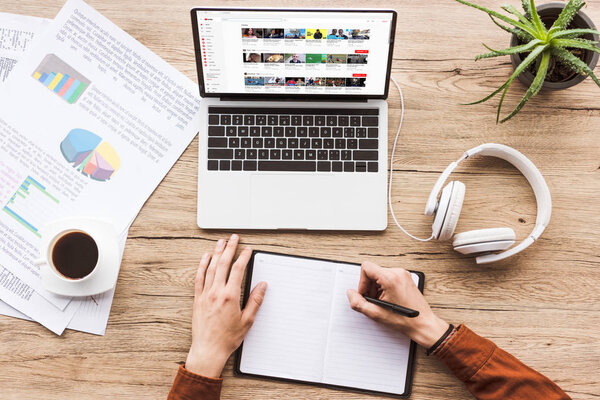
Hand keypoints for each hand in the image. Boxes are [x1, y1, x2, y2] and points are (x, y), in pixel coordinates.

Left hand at [185, 234, 266, 377]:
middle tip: (234, 238)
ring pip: (211, 267)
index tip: (247, 250)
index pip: (238, 270)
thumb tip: (262, 286)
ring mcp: (205, 294)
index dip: (243, 257)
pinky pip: (199, 278)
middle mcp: (216, 292)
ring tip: (221, 242)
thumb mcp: (247, 320)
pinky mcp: (197, 299)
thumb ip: (255, 300)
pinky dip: (202, 266)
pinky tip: (205, 258)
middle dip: (230, 248)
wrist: (208, 349)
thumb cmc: (227, 338)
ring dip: (216, 253)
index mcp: (230, 296)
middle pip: (223, 264)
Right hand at [346, 262, 448, 348]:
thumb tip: (351, 294)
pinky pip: (388, 277)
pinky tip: (387, 300)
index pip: (366, 267)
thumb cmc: (405, 320)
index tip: (365, 294)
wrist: (423, 324)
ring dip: (376, 288)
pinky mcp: (405, 278)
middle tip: (373, 301)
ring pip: (379, 274)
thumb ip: (358, 303)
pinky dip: (384, 287)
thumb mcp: (376, 314)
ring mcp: (403, 274)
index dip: (362, 282)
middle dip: (369, 287)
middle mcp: (398, 272)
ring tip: (381, 302)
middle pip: (372, 272)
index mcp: (390, 278)